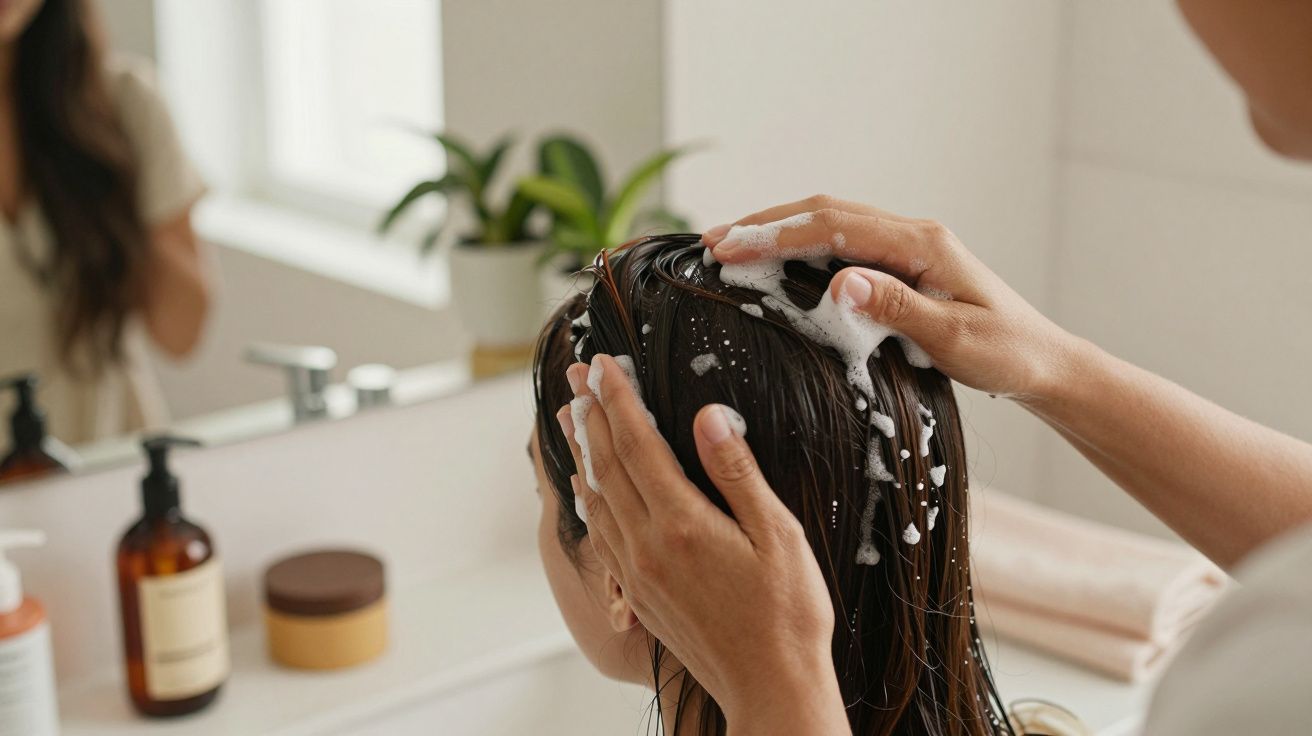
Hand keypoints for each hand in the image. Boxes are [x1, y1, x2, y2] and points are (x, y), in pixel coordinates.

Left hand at [560, 356, 849, 735]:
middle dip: (591, 413)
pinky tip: (585, 487)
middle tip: (576, 375)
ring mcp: (638, 573)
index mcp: (682, 524)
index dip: (619, 398)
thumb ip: (737, 473)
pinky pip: (600, 535)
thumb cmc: (787, 616)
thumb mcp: (778, 535)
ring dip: (581, 452)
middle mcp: (648, 546)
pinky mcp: (639, 594)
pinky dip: (587, 500)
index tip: (604, 363)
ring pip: (596, 499)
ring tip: (570, 416)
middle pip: (607, 465)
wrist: (771, 689)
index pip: (638, 444)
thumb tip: (708, 416)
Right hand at [703, 195, 1079, 401]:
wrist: (1043, 362)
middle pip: (825, 212)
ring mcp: (907, 245)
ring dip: (779, 229)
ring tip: (730, 244)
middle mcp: (912, 234)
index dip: (776, 234)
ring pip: (830, 222)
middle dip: (765, 223)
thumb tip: (839, 282)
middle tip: (712, 241)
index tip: (730, 248)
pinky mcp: (904, 264)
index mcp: (922, 244)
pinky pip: (842, 241)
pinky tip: (776, 258)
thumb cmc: (1005, 354)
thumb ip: (896, 308)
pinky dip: (801, 244)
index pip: (833, 227)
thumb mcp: (953, 340)